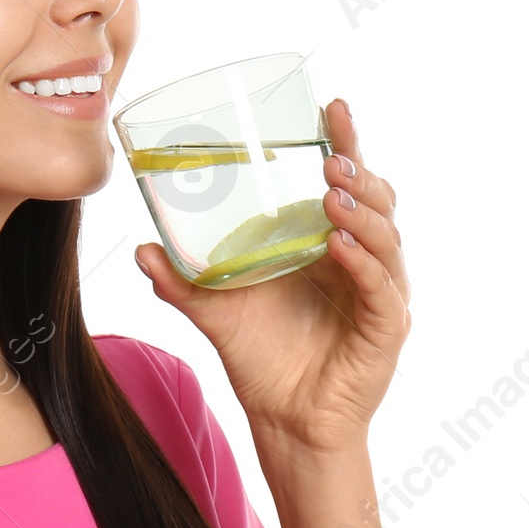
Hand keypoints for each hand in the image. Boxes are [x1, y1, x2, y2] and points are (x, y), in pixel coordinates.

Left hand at [133, 99, 409, 454]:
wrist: (284, 421)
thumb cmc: (262, 359)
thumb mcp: (215, 311)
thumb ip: (182, 281)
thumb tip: (142, 248)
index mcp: (329, 244)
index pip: (346, 183)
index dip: (344, 144)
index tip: (330, 107)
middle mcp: (362, 260)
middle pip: (376, 200)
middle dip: (357, 173)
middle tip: (329, 157)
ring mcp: (379, 293)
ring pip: (384, 238)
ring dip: (361, 211)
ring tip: (332, 192)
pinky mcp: (386, 328)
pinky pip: (381, 288)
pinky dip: (363, 263)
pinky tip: (337, 244)